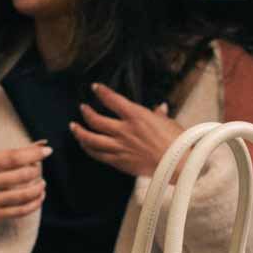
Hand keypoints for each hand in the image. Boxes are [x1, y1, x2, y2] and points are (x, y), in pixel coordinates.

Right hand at [0, 142, 50, 247]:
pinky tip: (39, 197)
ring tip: (42, 183)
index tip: (48, 151)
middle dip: (36, 171)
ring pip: (24, 194)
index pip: (13, 157)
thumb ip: (6, 154)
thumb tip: (39, 144)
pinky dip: (34, 203)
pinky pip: (20, 211)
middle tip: (39, 168)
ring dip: (39, 188)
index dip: (34, 154)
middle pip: (21, 175)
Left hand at [69, 83, 184, 178]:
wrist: (178, 165)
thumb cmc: (177, 142)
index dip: (101, 92)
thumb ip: (158, 115)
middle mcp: (124, 130)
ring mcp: (120, 147)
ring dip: (80, 132)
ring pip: (91, 139)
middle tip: (82, 108)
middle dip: (86, 113)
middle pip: (96, 120)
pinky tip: (84, 145)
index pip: (112, 100)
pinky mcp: (119, 162)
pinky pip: (98, 155)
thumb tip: (160, 108)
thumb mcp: (168, 123)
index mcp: (136, 116)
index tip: (95, 88)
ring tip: (74, 127)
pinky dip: (89, 149)